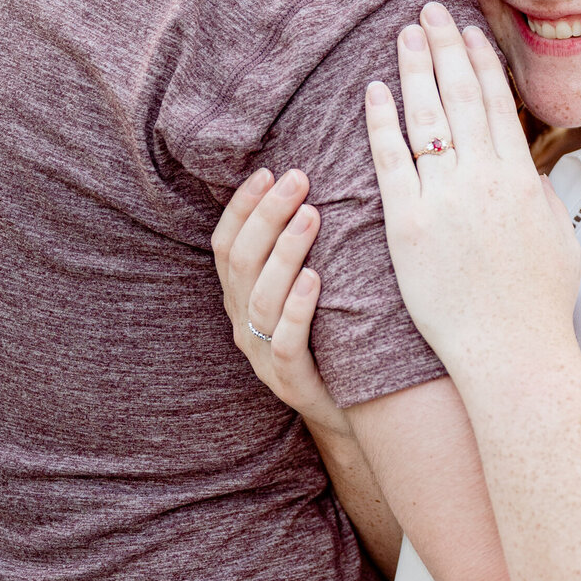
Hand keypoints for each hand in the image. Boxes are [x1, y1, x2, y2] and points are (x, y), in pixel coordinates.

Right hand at [211, 166, 345, 436]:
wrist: (355, 409)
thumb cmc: (334, 337)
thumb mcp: (309, 290)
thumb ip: (300, 250)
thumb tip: (314, 188)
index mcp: (241, 297)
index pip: (226, 244)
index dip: (241, 207)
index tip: (268, 171)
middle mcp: (243, 322)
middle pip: (242, 261)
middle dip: (268, 214)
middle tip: (298, 179)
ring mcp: (262, 355)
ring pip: (261, 297)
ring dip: (285, 251)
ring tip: (310, 216)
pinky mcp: (290, 381)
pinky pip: (284, 342)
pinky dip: (297, 308)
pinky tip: (315, 279)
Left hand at [364, 2, 580, 380]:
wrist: (512, 350)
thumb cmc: (539, 305)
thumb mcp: (557, 239)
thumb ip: (539, 196)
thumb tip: (526, 171)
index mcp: (522, 178)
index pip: (497, 103)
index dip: (478, 61)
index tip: (465, 31)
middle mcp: (484, 178)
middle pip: (460, 96)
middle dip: (443, 48)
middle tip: (426, 12)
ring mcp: (445, 199)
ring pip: (426, 118)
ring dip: (413, 70)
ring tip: (401, 35)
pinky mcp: (408, 226)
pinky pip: (390, 162)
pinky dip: (381, 122)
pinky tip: (373, 91)